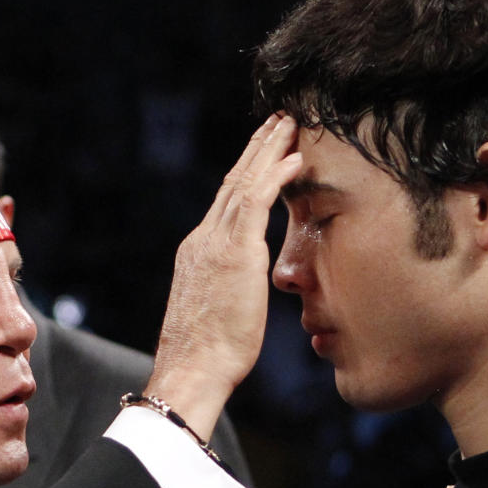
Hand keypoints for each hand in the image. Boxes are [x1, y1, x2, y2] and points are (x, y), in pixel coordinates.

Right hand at [146, 116, 301, 439]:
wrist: (193, 368)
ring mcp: (217, 242)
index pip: (226, 202)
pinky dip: (276, 177)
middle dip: (256, 149)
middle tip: (277, 119)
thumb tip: (241, 289)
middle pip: (234, 182)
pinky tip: (295, 158)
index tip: (263, 152)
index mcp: (199, 252)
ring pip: (245, 182)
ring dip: (268, 150)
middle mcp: (204, 238)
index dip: (246, 173)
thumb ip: (230, 288)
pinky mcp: (234, 250)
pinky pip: (257, 201)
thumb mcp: (219, 310)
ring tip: (289, 123)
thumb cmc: (208, 355)